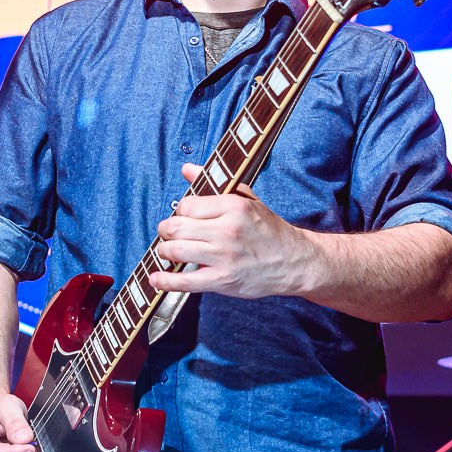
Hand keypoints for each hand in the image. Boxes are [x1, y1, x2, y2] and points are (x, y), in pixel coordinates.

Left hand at [148, 163, 318, 298]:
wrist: (295, 261)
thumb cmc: (269, 230)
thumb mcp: (247, 200)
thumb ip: (214, 184)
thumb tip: (187, 169)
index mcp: (234, 206)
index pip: (187, 205)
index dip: (180, 212)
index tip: (182, 217)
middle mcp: (228, 230)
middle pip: (176, 227)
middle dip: (165, 231)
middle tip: (167, 234)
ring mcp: (225, 257)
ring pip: (176, 251)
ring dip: (165, 251)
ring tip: (167, 251)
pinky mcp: (223, 280)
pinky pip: (185, 282)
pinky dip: (166, 281)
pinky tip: (156, 279)